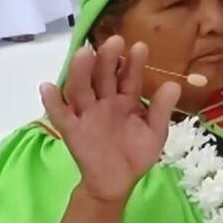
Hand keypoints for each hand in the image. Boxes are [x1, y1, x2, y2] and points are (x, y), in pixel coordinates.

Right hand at [38, 37, 179, 204]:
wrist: (117, 181)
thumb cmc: (136, 153)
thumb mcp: (155, 132)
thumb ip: (161, 109)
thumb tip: (174, 85)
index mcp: (125, 100)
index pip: (128, 78)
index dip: (133, 63)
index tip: (140, 46)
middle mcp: (104, 102)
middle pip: (103, 77)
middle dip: (108, 59)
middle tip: (114, 41)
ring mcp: (87, 114)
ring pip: (81, 89)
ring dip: (81, 71)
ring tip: (84, 53)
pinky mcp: (72, 130)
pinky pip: (61, 115)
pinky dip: (53, 102)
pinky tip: (48, 86)